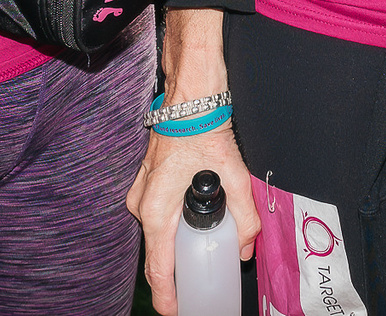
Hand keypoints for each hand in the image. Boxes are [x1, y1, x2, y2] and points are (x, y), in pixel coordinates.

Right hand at [126, 122, 258, 314]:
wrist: (189, 93)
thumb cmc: (203, 127)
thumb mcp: (234, 175)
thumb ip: (244, 217)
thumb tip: (245, 248)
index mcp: (156, 210)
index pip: (157, 267)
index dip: (167, 295)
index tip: (175, 311)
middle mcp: (142, 205)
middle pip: (155, 254)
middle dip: (173, 277)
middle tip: (193, 291)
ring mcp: (140, 193)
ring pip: (157, 234)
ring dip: (175, 248)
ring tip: (199, 258)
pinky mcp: (145, 182)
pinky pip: (156, 215)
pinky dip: (172, 227)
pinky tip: (192, 226)